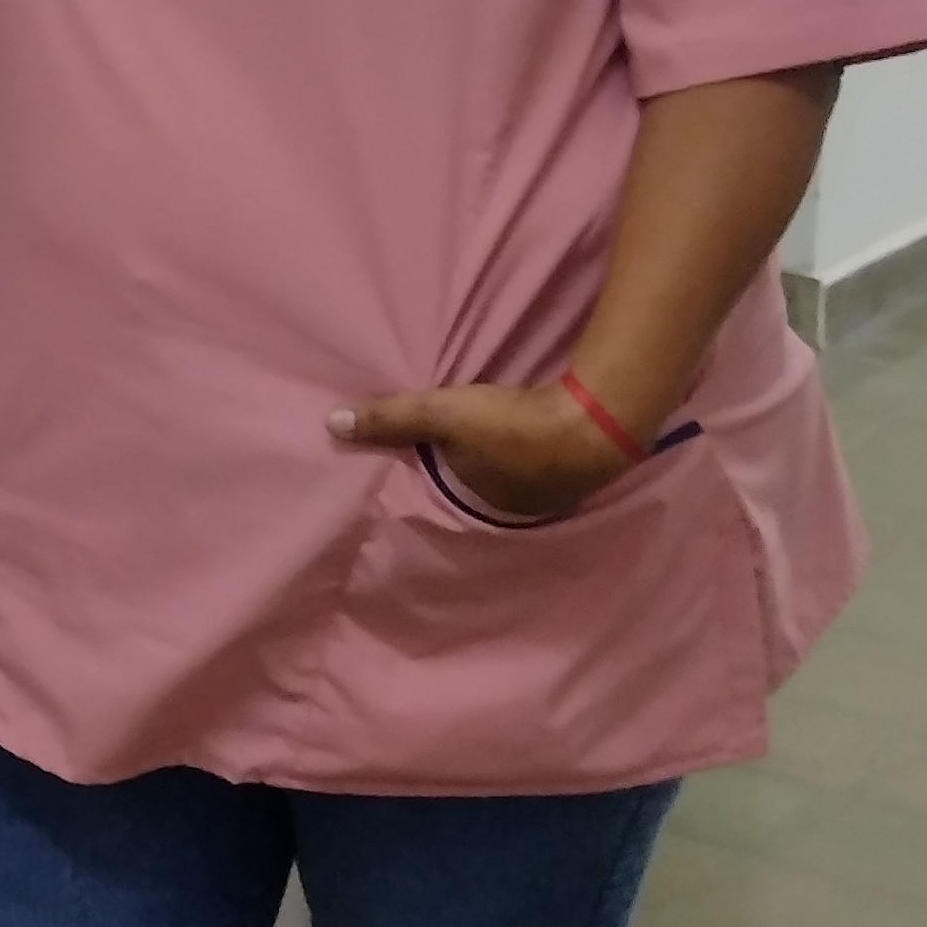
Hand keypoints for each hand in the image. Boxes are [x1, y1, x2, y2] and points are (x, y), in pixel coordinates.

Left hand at [330, 382, 639, 524]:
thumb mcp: (442, 417)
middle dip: (475, 468)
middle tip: (462, 442)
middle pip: (487, 485)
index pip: (452, 488)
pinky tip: (538, 430)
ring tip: (496, 435)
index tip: (432, 456)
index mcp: (480, 505)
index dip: (441, 470)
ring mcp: (554, 494)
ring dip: (508, 458)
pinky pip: (548, 459)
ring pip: (518, 475)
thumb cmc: (510, 427)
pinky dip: (539, 448)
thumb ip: (391, 419)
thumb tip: (331, 424)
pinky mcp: (583, 468)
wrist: (595, 421)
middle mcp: (516, 509)